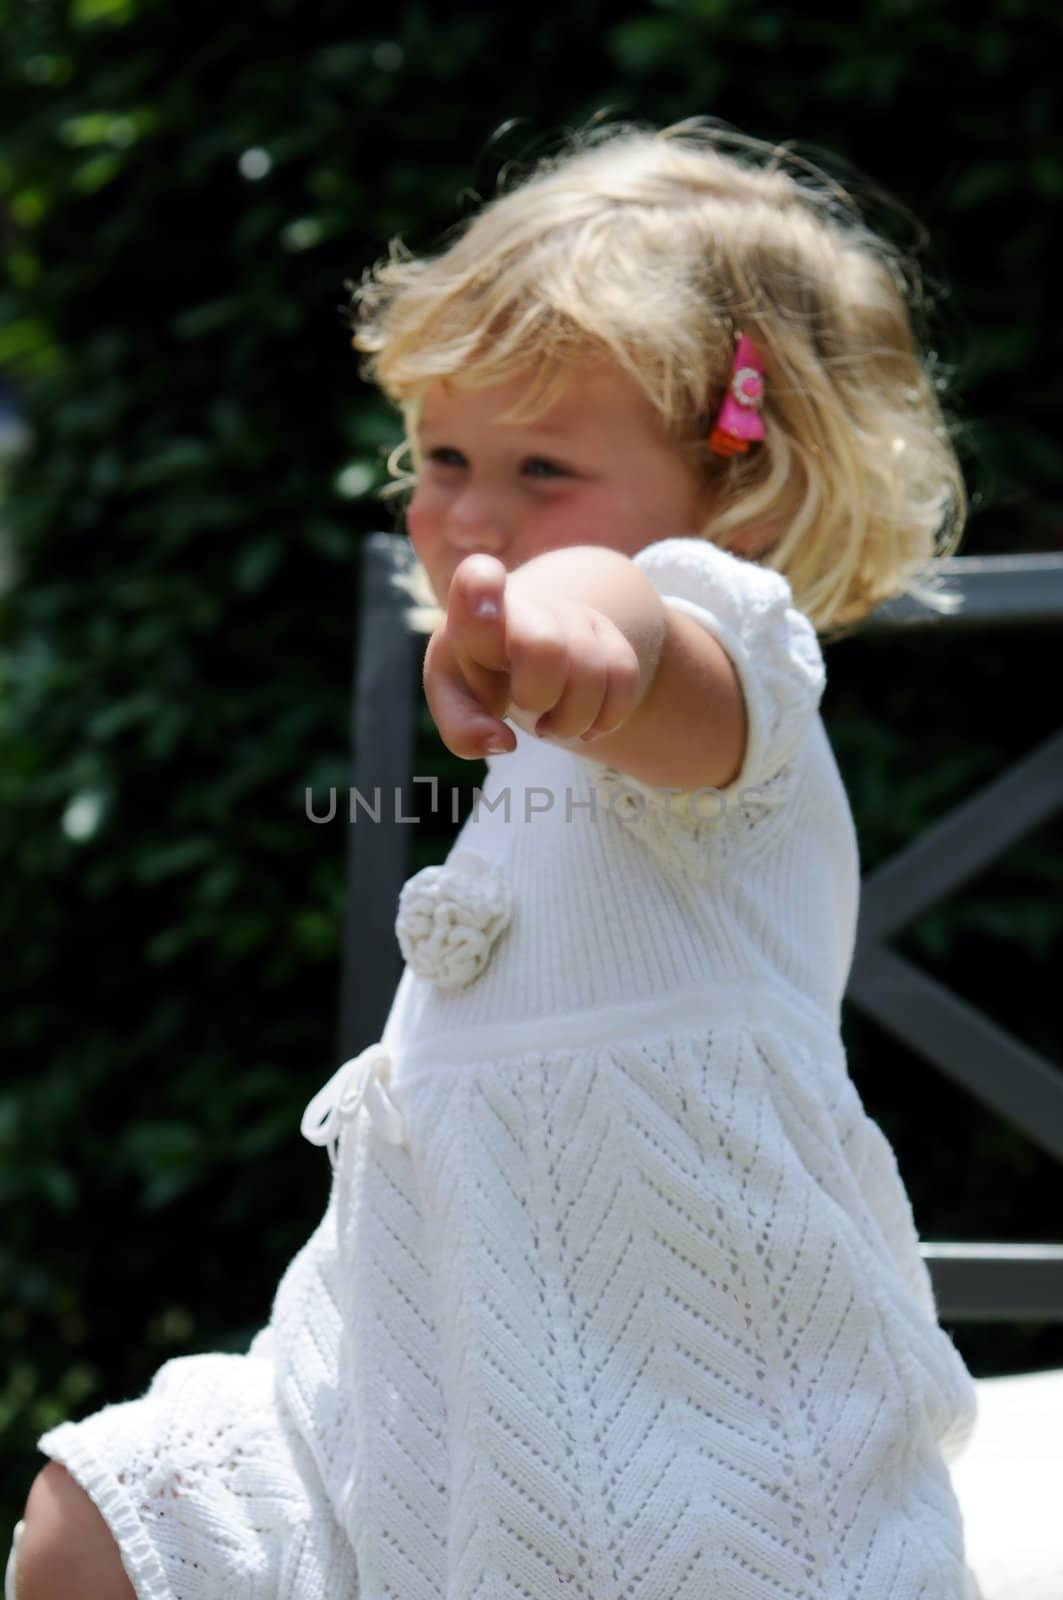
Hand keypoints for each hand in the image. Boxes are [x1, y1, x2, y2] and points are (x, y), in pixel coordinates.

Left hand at [422, 553, 645, 760]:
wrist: (527, 648)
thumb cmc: (482, 673)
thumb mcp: (455, 698)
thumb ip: (461, 728)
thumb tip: (502, 743)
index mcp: (473, 612)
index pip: (478, 578)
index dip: (483, 588)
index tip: (485, 603)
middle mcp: (529, 603)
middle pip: (545, 645)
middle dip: (536, 695)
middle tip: (524, 706)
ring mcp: (574, 616)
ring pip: (591, 672)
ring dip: (570, 721)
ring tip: (551, 724)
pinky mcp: (611, 636)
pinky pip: (625, 677)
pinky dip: (606, 718)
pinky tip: (585, 725)